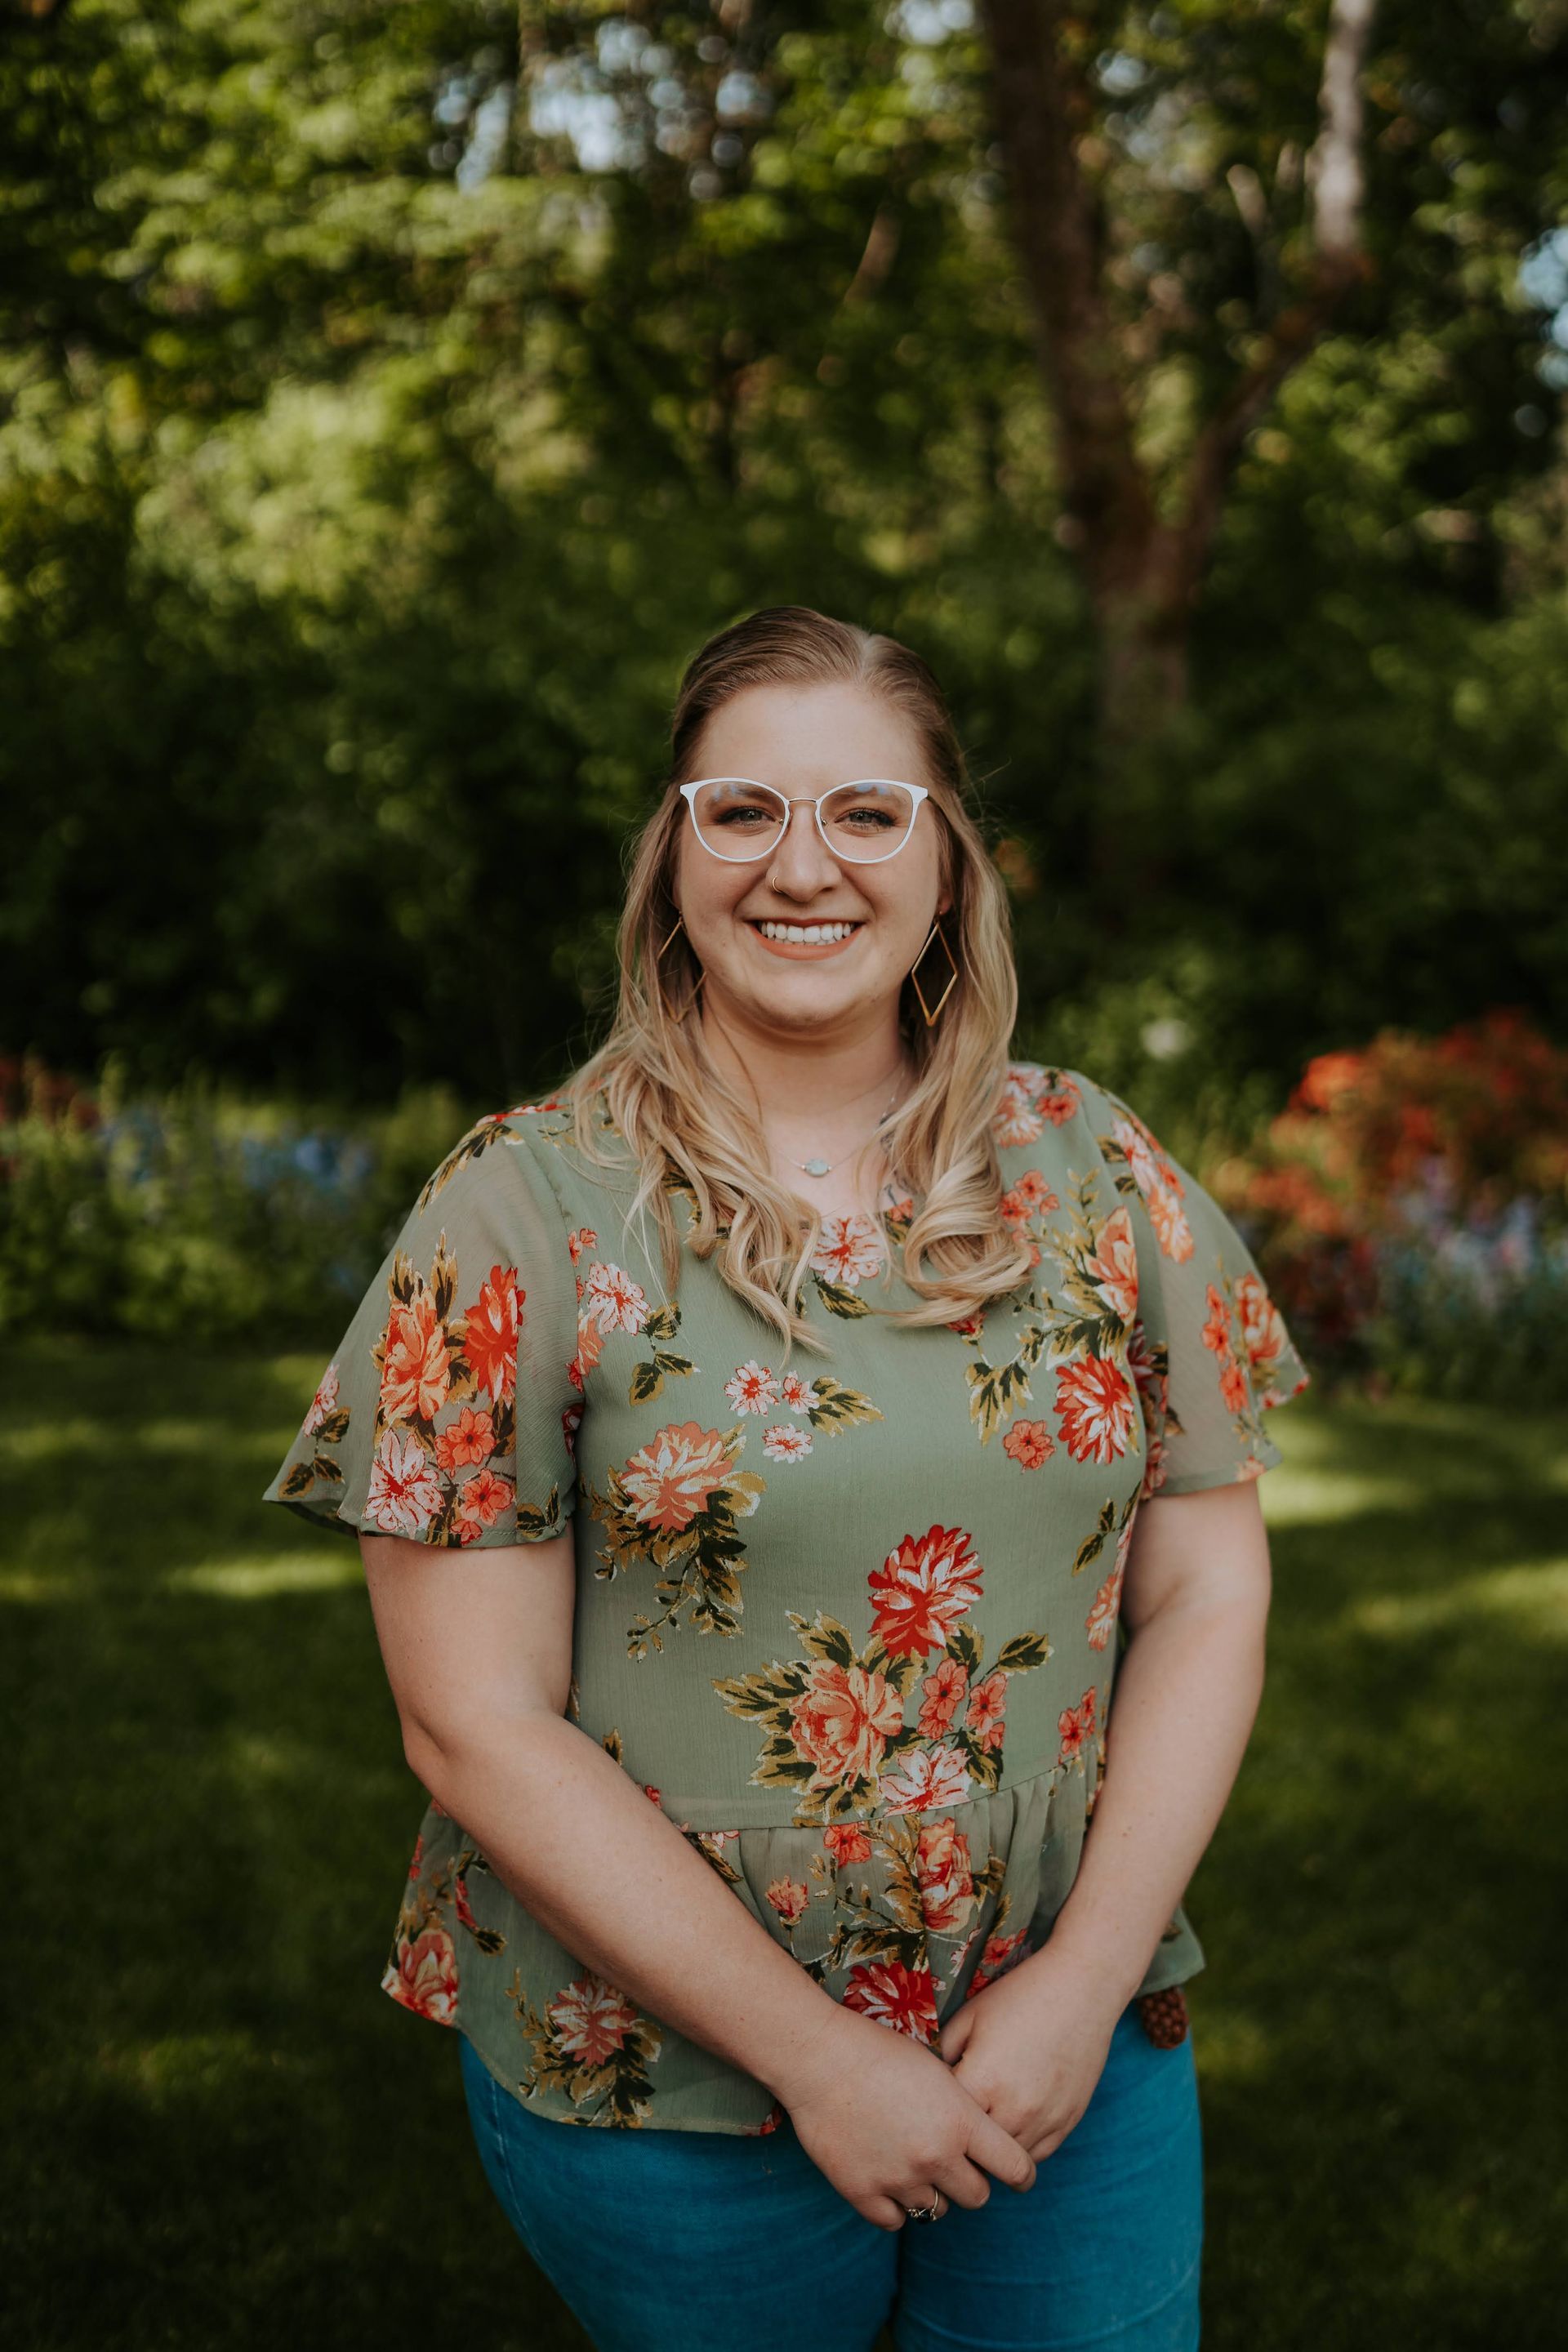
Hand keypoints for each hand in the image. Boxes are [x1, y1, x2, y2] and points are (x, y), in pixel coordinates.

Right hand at [778, 2007, 1036, 2232]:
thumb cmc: (878, 2052)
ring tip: (911, 2162)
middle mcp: (935, 2155)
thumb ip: (963, 2108)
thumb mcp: (936, 2068)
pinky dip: (894, 2205)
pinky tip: (887, 2177)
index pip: (1015, 2167)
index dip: (1022, 2174)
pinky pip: (895, 2221)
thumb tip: (983, 2138)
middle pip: (977, 2196)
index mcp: (960, 2120)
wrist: (819, 2057)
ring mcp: (898, 2178)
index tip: (1018, 2177)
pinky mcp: (862, 2192)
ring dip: (930, 2192)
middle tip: (953, 2164)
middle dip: (969, 2181)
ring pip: (936, 2210)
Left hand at [938, 1948, 1126, 2162]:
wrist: (1080, 1988)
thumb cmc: (1020, 1996)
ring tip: (980, 2129)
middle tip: (952, 2123)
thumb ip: (944, 2053)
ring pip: (1006, 2162)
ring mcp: (1044, 2121)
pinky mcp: (1067, 2123)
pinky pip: (1036, 2156)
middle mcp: (1013, 2110)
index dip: (935, 2112)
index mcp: (982, 2082)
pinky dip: (1020, 2148)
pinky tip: (1010, 2127)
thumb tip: (933, 2083)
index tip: (932, 2104)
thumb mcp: (970, 2016)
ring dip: (991, 2150)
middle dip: (961, 2137)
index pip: (945, 2119)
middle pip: (974, 2149)